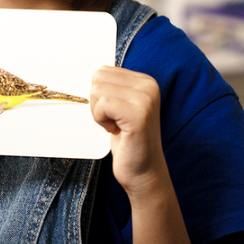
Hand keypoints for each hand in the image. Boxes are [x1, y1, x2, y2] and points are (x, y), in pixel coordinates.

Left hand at [90, 66, 168, 197]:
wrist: (143, 172)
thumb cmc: (129, 142)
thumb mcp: (121, 107)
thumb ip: (113, 87)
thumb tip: (95, 72)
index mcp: (146, 81)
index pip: (103, 70)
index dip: (101, 95)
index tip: (115, 113)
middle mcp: (148, 85)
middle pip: (98, 77)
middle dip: (97, 101)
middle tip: (114, 120)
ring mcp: (145, 98)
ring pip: (97, 90)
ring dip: (99, 112)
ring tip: (116, 126)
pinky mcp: (138, 114)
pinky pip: (102, 104)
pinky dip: (101, 120)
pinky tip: (115, 131)